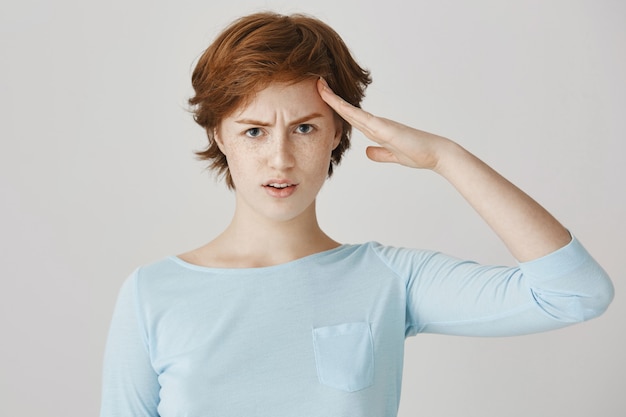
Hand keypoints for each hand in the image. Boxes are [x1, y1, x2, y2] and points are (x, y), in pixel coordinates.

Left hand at [317, 78, 450, 170]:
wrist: (436, 153)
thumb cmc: (418, 153)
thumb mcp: (392, 156)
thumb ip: (380, 153)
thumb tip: (367, 152)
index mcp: (376, 130)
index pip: (351, 117)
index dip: (336, 108)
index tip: (323, 98)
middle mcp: (376, 124)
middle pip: (347, 110)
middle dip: (331, 98)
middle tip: (317, 83)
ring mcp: (380, 125)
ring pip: (352, 111)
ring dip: (335, 100)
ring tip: (321, 86)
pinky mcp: (386, 129)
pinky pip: (362, 118)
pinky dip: (348, 111)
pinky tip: (337, 104)